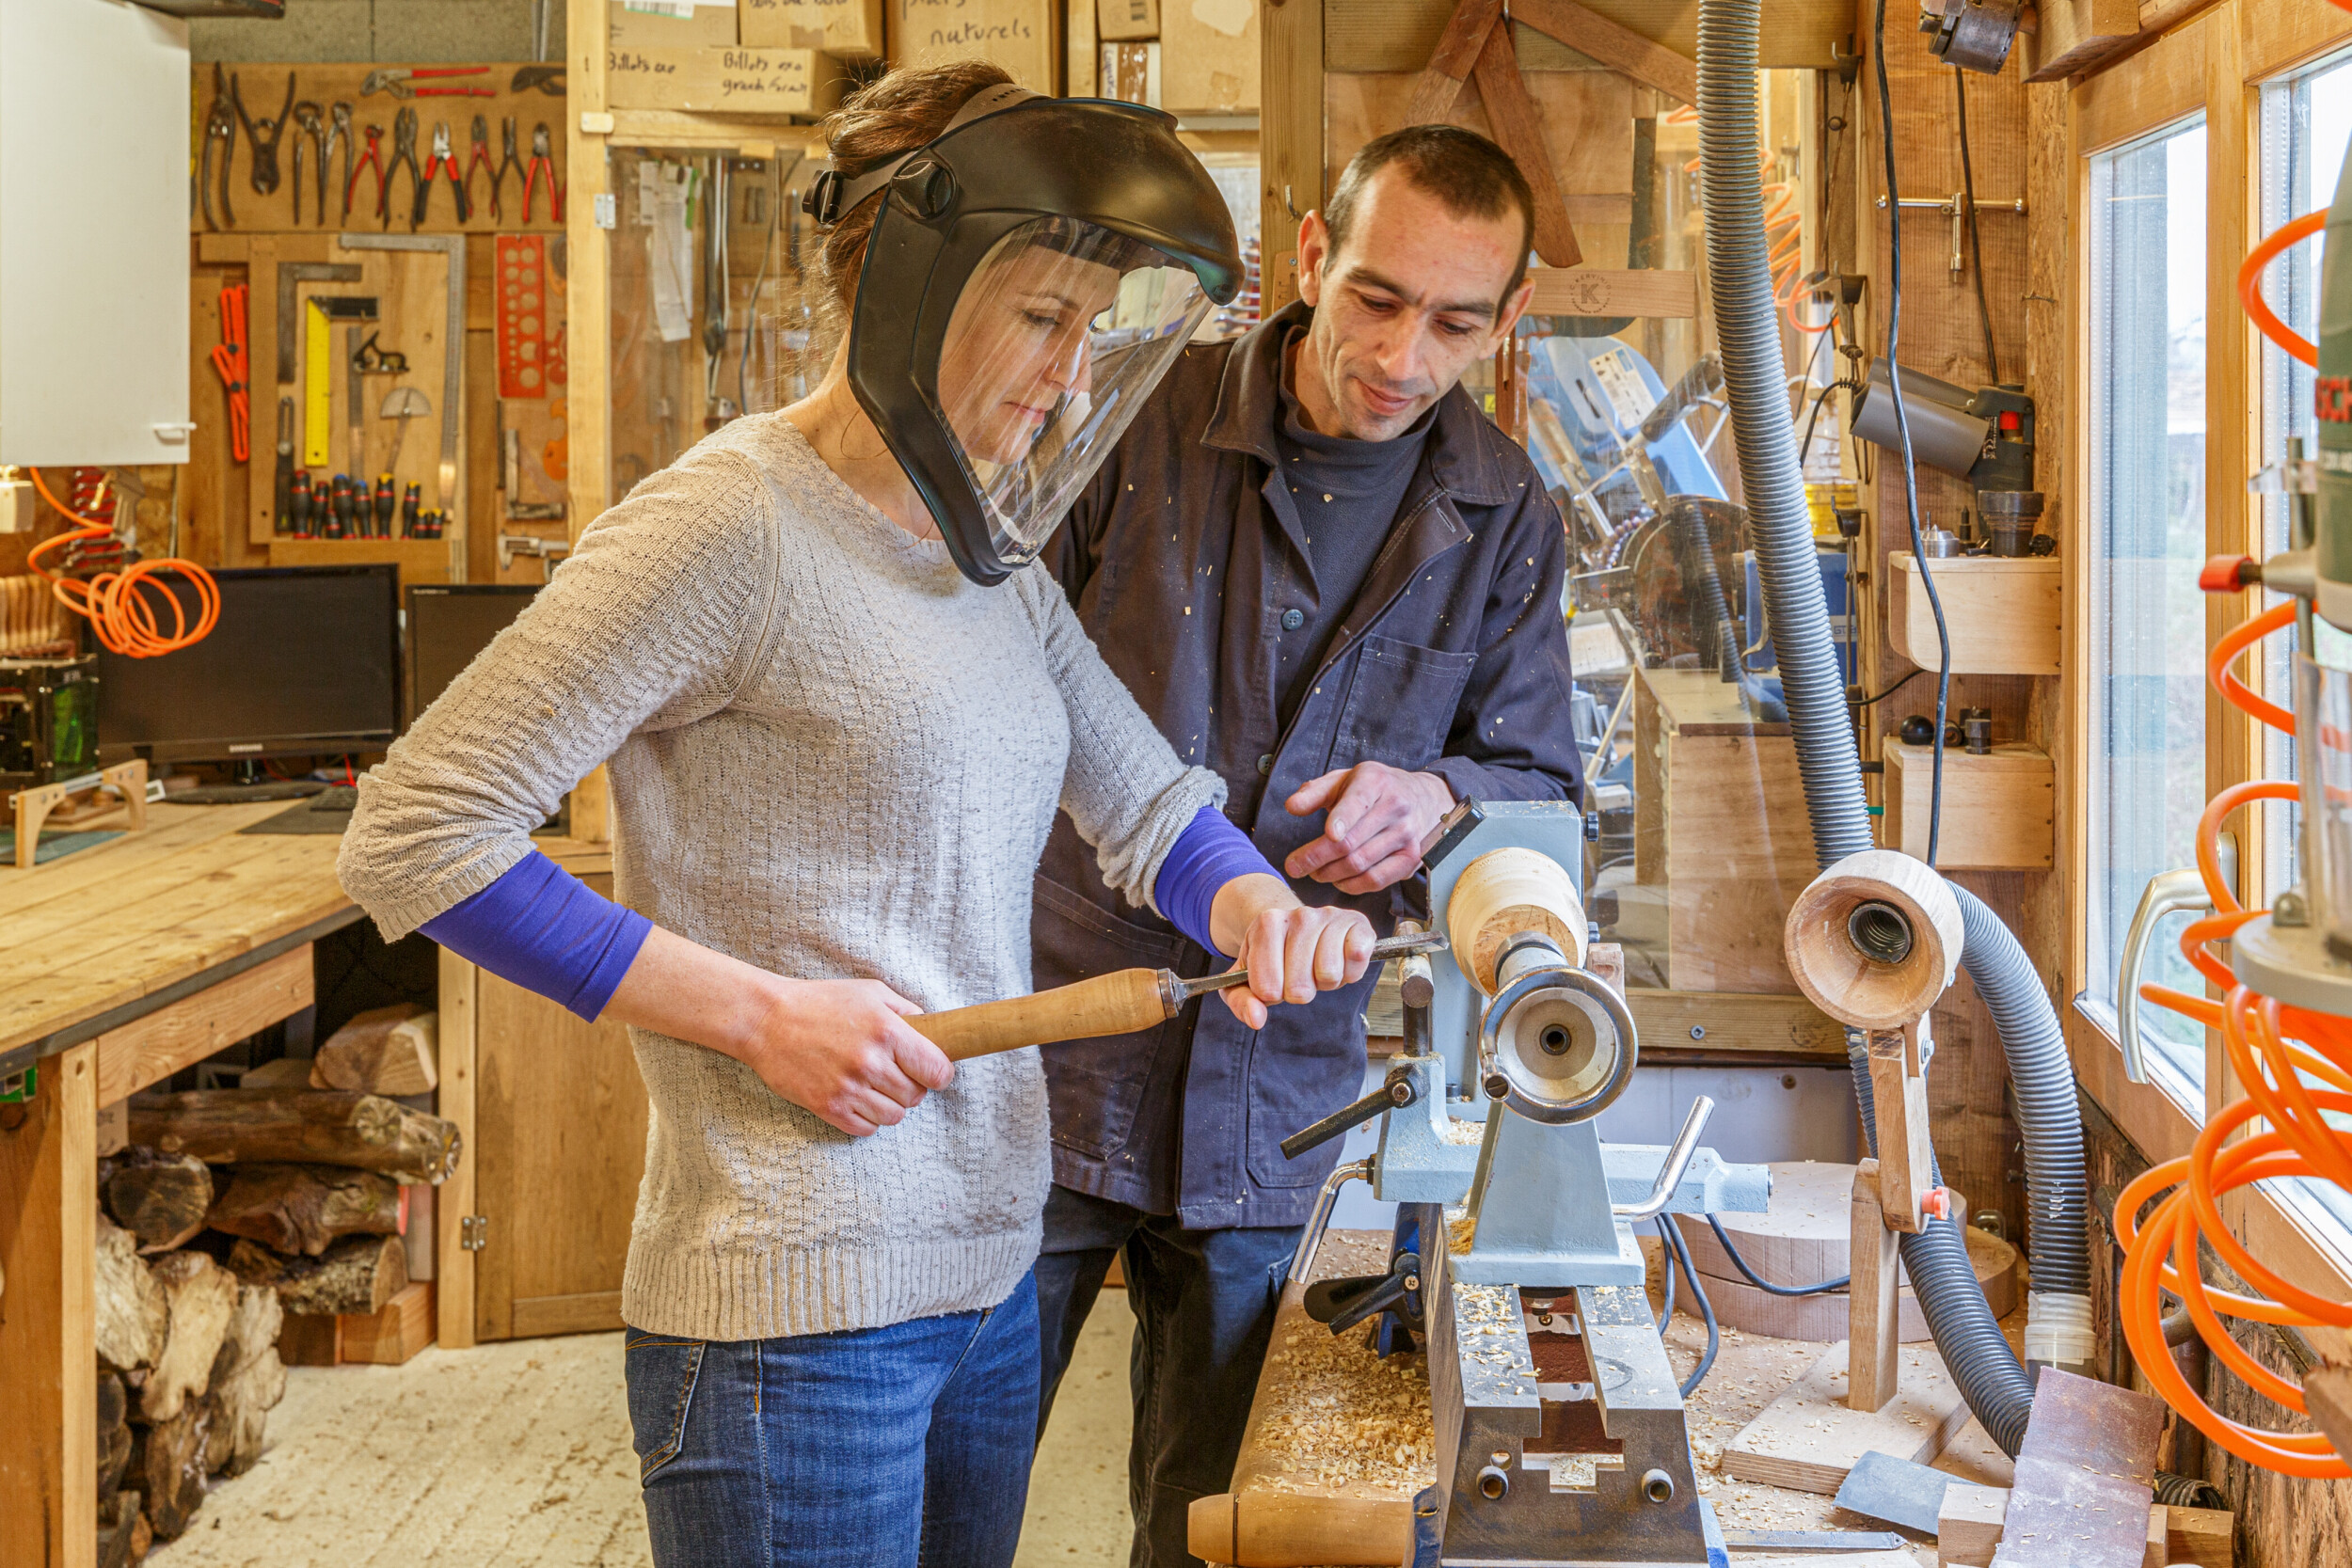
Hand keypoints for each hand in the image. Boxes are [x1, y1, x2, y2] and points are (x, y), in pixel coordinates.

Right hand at [735, 978, 955, 1136]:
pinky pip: (866, 1129)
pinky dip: (867, 1118)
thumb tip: (932, 1030)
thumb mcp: (869, 992)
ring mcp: (848, 1088)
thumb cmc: (820, 1002)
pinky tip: (858, 1098)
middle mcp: (871, 1063)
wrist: (767, 1020)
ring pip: (894, 1116)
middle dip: (913, 1087)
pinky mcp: (827, 1107)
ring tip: (875, 1086)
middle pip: (916, 1096)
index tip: (933, 1072)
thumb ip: (906, 1010)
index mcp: (887, 1031)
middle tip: (896, 1074)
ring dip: (890, 1104)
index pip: (937, 1071)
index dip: (940, 1074)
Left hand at [1210, 873, 1376, 1028]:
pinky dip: (1351, 973)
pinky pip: (1357, 958)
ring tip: (1318, 967)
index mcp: (1267, 924)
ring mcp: (1330, 916)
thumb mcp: (1246, 979)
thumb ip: (1242, 1003)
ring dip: (1325, 983)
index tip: (1274, 981)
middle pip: (1300, 988)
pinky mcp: (1358, 923)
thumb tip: (1257, 1019)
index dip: (1272, 995)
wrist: (1297, 927)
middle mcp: (1300, 914)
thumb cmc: (1272, 959)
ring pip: (1329, 975)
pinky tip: (1341, 962)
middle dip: (1300, 992)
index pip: (1268, 988)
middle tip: (1299, 975)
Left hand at [1283, 762, 1454, 894]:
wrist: (1423, 798)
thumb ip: (1315, 792)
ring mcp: (1406, 835)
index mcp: (1375, 781)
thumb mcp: (1345, 780)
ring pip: (1360, 864)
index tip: (1327, 834)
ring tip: (1313, 872)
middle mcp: (1395, 807)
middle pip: (1351, 841)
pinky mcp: (1410, 859)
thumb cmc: (1375, 790)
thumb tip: (1291, 806)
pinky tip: (1337, 880)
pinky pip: (1376, 880)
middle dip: (1316, 858)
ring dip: (1330, 874)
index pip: (1358, 802)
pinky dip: (1351, 885)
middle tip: (1294, 866)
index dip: (1343, 819)